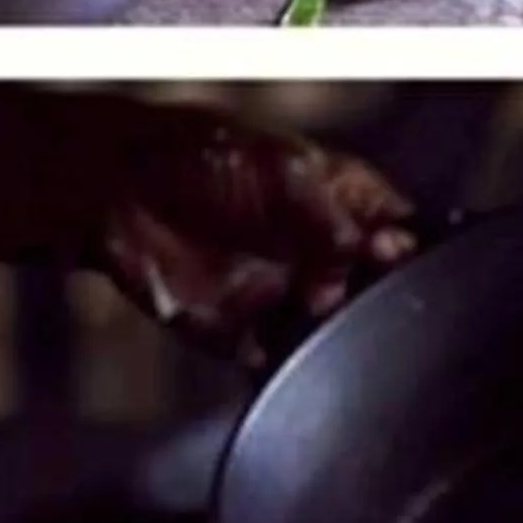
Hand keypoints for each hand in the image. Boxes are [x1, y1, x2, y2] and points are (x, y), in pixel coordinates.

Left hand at [95, 108, 418, 368]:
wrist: (112, 190)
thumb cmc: (194, 155)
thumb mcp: (280, 168)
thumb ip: (331, 215)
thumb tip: (374, 252)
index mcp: (335, 199)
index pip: (397, 226)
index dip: (409, 244)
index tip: (398, 254)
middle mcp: (314, 250)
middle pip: (373, 287)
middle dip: (376, 297)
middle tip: (349, 287)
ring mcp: (281, 291)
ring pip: (331, 330)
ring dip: (336, 336)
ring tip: (319, 316)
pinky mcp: (240, 329)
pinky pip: (276, 361)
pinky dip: (286, 367)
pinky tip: (288, 353)